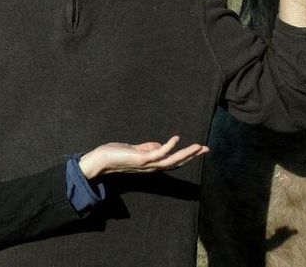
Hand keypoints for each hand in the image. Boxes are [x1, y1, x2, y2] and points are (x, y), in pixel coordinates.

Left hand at [77, 135, 208, 178]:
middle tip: (207, 149)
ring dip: (186, 153)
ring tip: (198, 146)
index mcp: (151, 164)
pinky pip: (158, 154)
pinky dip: (168, 146)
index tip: (200, 149)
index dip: (186, 156)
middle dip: (192, 156)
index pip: (172, 161)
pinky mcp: (140, 159)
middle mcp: (151, 167)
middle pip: (176, 163)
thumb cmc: (114, 155)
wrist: (99, 161)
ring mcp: (147, 164)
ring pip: (171, 160)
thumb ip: (148, 148)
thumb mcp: (134, 150)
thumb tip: (161, 145)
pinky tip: (176, 138)